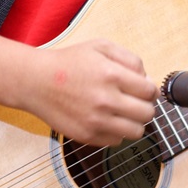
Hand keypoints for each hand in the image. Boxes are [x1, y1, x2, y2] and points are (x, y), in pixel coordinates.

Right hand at [24, 38, 157, 145]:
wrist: (36, 82)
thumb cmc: (69, 62)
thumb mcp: (101, 46)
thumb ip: (130, 59)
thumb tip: (147, 79)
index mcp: (112, 75)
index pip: (150, 92)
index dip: (151, 91)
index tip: (144, 90)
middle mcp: (106, 100)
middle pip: (147, 114)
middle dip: (146, 107)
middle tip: (136, 102)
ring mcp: (96, 121)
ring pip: (136, 132)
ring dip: (134, 123)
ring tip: (124, 113)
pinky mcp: (87, 136)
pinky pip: (116, 141)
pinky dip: (116, 132)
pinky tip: (106, 120)